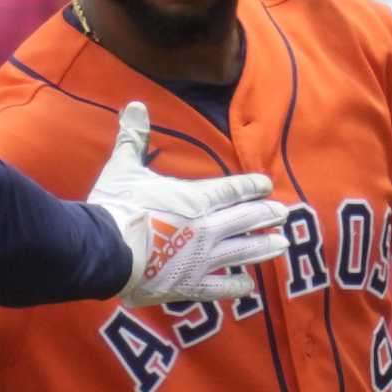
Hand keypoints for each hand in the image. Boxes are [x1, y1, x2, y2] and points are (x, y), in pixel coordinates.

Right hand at [89, 101, 290, 305]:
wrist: (106, 250)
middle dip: (266, 216)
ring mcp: (201, 259)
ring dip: (263, 247)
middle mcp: (207, 228)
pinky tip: (248, 285)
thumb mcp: (124, 168)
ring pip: (242, 252)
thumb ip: (134, 138)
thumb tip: (135, 104)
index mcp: (195, 198)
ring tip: (281, 245)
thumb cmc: (116, 207)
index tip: (267, 185)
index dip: (252, 187)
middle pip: (246, 220)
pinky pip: (220, 287)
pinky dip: (235, 285)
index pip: (232, 190)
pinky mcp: (189, 284)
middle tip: (284, 214)